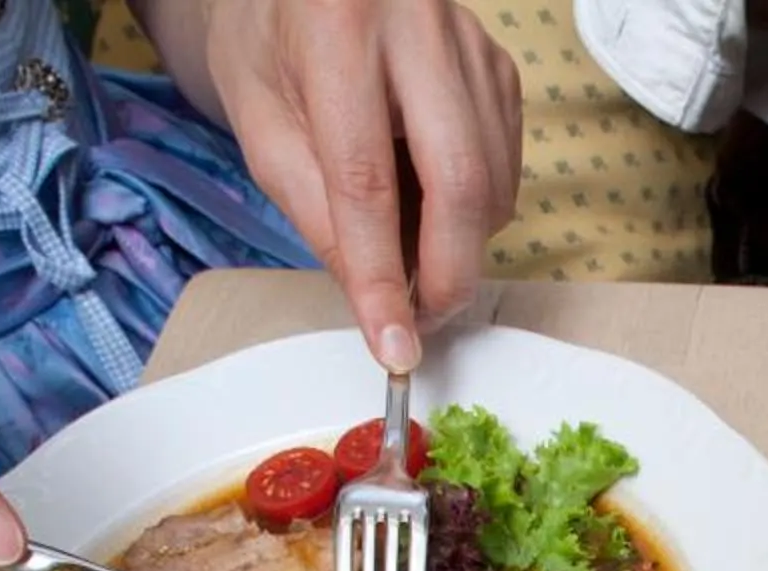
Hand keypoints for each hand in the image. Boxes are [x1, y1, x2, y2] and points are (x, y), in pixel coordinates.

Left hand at [181, 0, 522, 370]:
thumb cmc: (269, 47)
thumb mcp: (262, 127)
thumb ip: (316, 212)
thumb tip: (376, 299)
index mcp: (339, 30)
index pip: (368, 179)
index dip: (381, 274)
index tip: (392, 342)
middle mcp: (418, 25)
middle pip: (461, 183)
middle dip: (447, 274)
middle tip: (420, 320)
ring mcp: (472, 43)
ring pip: (494, 184)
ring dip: (458, 244)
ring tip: (408, 249)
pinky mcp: (500, 65)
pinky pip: (506, 166)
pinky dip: (473, 209)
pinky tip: (429, 201)